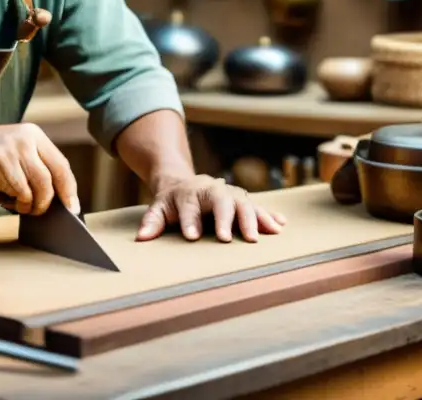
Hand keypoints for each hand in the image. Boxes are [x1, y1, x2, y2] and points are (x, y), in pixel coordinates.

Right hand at [0, 121, 79, 215]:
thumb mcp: (19, 150)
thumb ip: (36, 166)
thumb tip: (58, 199)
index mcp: (35, 136)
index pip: (61, 165)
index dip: (69, 189)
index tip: (73, 207)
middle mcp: (27, 140)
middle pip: (51, 179)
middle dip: (48, 201)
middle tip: (40, 211)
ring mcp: (14, 151)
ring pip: (37, 188)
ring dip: (31, 204)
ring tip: (22, 206)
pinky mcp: (0, 163)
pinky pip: (19, 191)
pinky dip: (17, 202)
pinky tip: (8, 200)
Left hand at [136, 175, 286, 242]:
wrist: (185, 183)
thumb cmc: (172, 201)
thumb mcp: (159, 208)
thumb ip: (152, 222)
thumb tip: (141, 238)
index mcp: (189, 193)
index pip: (189, 207)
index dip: (190, 221)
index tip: (192, 237)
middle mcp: (212, 190)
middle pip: (221, 201)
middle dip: (226, 219)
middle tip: (228, 239)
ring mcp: (229, 194)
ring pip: (243, 202)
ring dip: (253, 218)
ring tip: (261, 236)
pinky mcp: (242, 200)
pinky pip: (258, 206)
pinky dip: (269, 215)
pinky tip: (280, 225)